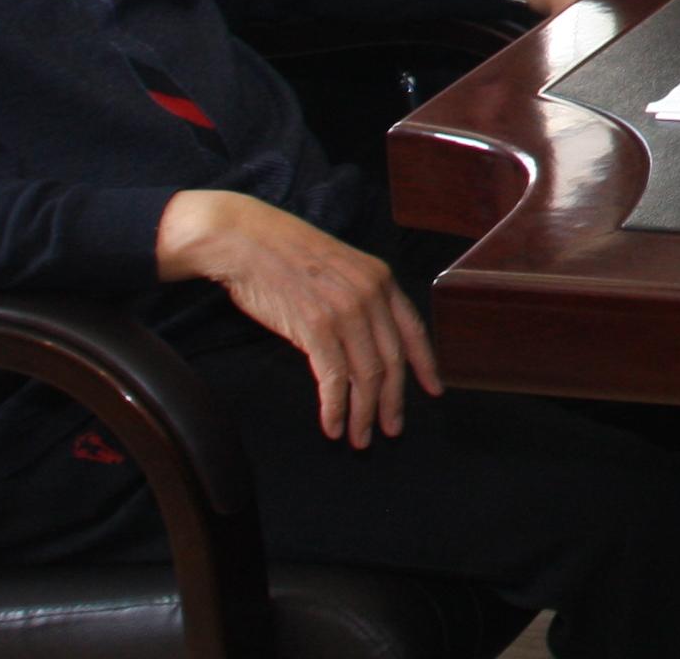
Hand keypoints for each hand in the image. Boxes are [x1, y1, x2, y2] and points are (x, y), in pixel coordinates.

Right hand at [156, 191, 439, 447]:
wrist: (246, 240)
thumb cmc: (286, 257)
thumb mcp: (339, 269)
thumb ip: (361, 298)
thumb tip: (370, 340)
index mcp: (381, 279)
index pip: (414, 330)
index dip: (425, 365)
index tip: (432, 391)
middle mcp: (371, 294)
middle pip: (392, 361)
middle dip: (393, 401)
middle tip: (391, 431)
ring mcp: (346, 310)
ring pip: (366, 375)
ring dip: (364, 414)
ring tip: (360, 439)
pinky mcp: (316, 327)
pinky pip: (334, 378)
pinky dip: (335, 408)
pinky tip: (332, 427)